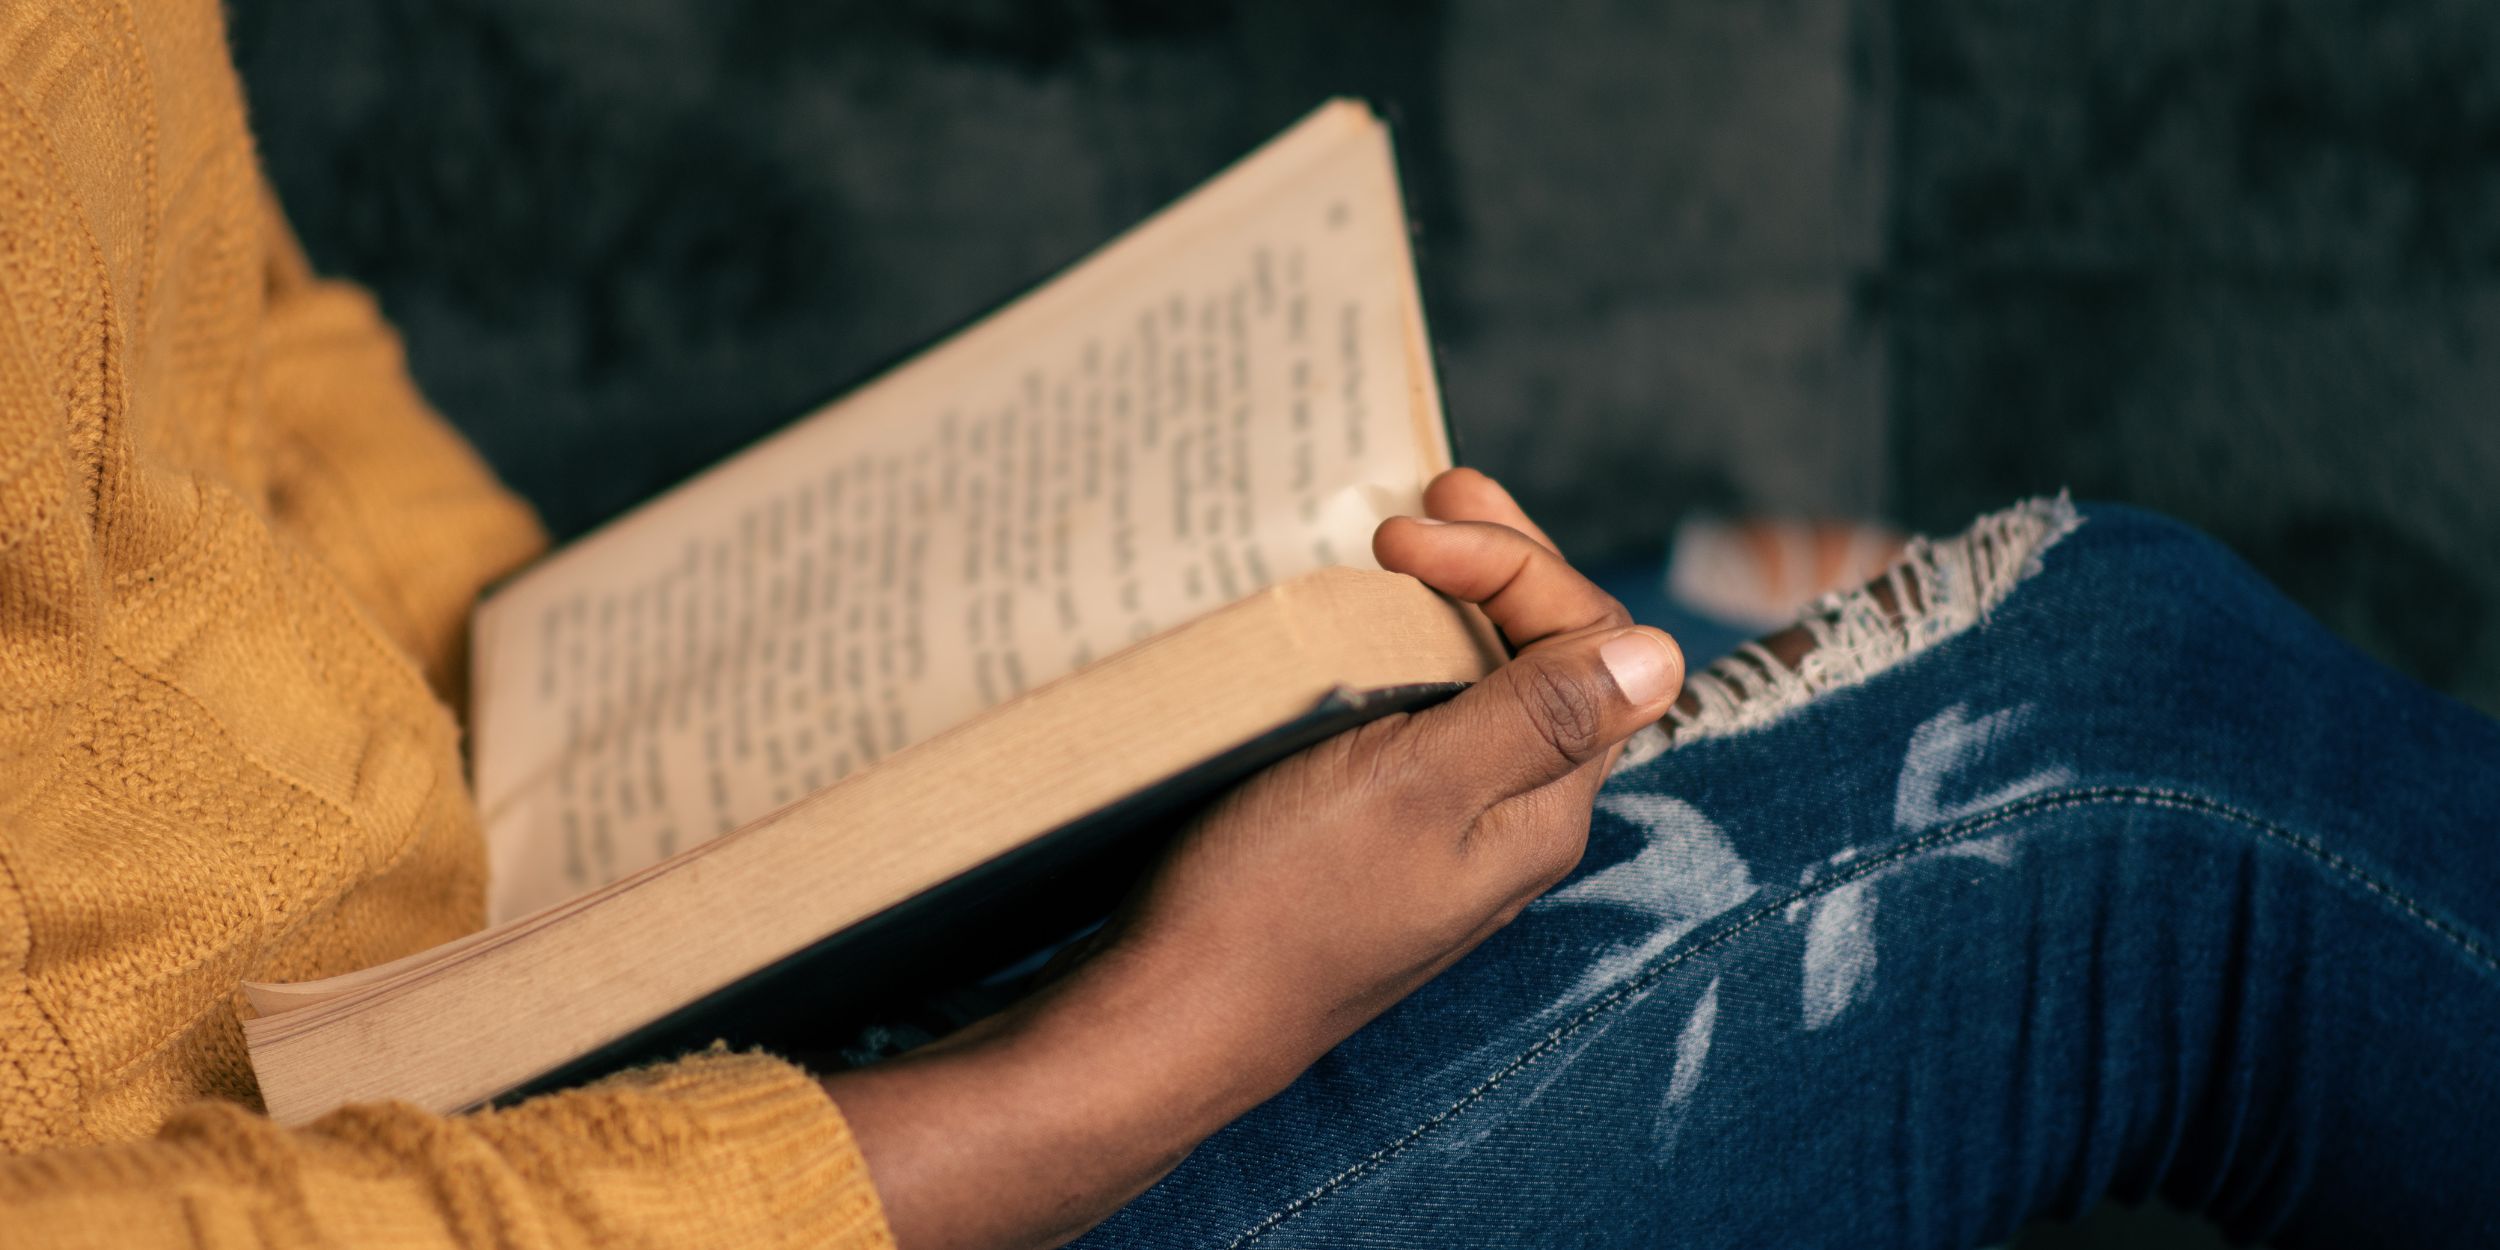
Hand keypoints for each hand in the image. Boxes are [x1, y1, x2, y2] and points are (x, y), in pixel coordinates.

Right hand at [826, 470, 1683, 1249]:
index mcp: (1543, 807)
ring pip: (1489, 687)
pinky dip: (1408, 656)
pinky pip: (1429, 726)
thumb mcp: (1416, 785)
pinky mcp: (1383, 842)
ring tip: (1396, 538)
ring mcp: (1449, 835)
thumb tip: (1660, 652)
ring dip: (1455, 602)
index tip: (1406, 532)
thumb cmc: (1281, 898)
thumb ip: (1537, 716)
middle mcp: (1514, 821)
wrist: (1175, 1013)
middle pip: (1551, 660)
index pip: (1589, 643)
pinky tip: (1358, 633)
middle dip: (1501, 562)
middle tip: (1430, 487)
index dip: (1512, 562)